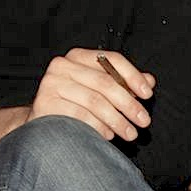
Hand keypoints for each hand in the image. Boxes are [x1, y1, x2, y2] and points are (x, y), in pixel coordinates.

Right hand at [28, 48, 155, 141]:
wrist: (41, 121)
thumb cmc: (74, 102)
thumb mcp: (100, 88)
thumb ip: (123, 83)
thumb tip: (149, 81)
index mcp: (78, 56)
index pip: (112, 59)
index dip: (133, 76)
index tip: (148, 94)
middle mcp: (62, 65)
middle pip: (105, 83)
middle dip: (128, 104)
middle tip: (143, 120)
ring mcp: (51, 83)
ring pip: (94, 101)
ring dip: (117, 120)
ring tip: (130, 133)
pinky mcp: (45, 103)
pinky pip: (79, 117)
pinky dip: (98, 128)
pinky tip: (108, 135)